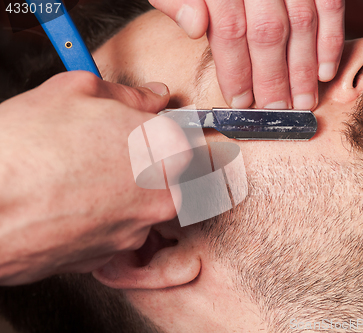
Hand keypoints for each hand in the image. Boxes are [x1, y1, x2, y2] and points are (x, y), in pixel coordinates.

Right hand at [0, 71, 190, 284]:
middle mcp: (161, 194)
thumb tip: (152, 97)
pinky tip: (71, 203)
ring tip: (80, 177)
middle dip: (146, 163)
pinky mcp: (112, 256)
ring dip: (122, 191)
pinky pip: (118, 230)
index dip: (164, 132)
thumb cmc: (25, 148)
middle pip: (168, 174)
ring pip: (143, 204)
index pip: (186, 138)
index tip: (148, 131)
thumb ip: (129, 94)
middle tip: (109, 153)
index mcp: (164, 148)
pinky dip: (102, 217)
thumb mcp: (77, 91)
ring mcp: (138, 230)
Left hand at [150, 0, 344, 109]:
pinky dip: (331, 39)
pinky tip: (326, 71)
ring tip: (302, 102)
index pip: (229, 29)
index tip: (240, 101)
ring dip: (304, 68)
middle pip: (267, 31)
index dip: (236, 70)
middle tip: (275, 109)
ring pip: (302, 22)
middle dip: (272, 78)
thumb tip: (195, 25)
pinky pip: (331, 4)